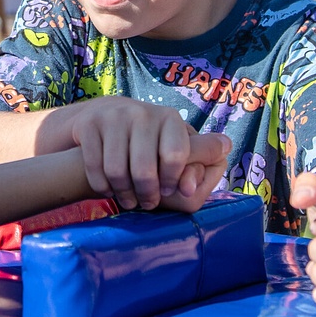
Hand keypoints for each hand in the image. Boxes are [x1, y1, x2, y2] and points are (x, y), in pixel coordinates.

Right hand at [69, 96, 229, 211]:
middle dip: (147, 195)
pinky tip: (109, 190)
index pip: (177, 155)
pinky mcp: (90, 124)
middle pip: (144, 170)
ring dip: (123, 194)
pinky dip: (102, 186)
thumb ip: (201, 157)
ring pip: (117, 172)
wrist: (105, 119)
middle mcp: (142, 113)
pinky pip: (95, 167)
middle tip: (148, 203)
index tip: (170, 190)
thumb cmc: (150, 142)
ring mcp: (114, 117)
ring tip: (129, 200)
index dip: (174, 181)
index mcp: (170, 119)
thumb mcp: (178, 145)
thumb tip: (226, 149)